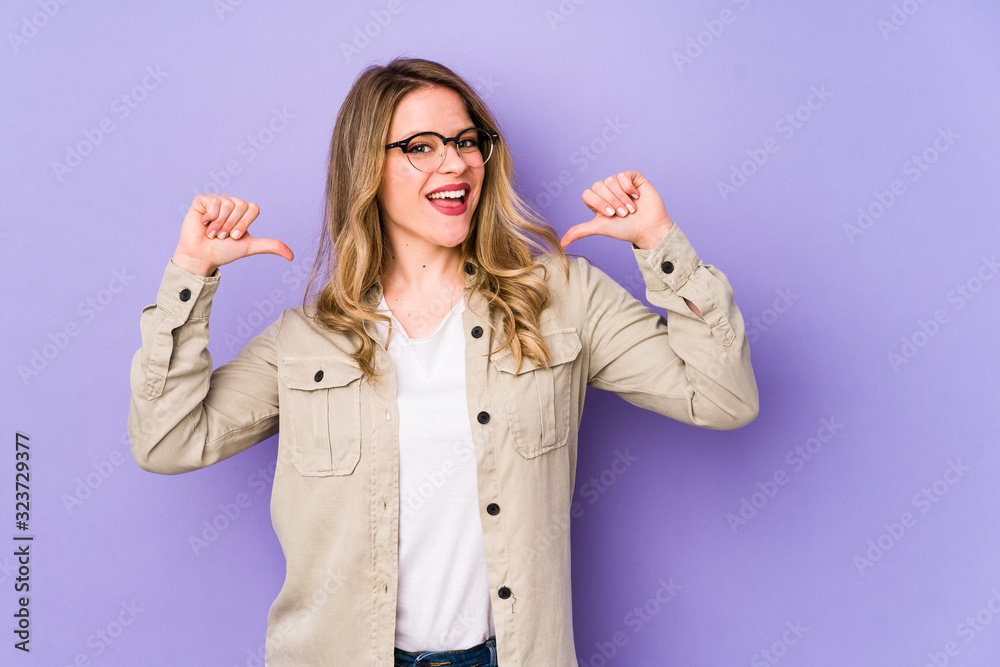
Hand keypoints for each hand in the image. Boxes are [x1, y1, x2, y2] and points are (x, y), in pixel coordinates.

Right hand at [172, 194, 293, 275]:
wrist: (203, 256)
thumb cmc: (224, 251)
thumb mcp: (250, 247)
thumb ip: (270, 246)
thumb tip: (292, 256)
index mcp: (243, 211)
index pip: (253, 208)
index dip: (245, 224)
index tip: (236, 236)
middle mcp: (231, 203)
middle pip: (241, 205)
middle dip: (232, 225)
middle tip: (223, 235)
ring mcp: (216, 200)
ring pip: (227, 204)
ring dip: (220, 224)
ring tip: (213, 232)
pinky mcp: (202, 200)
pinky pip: (213, 202)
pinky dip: (210, 217)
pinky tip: (204, 224)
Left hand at [559, 171, 674, 249]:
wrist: (649, 228)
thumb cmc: (625, 229)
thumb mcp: (600, 228)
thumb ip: (580, 231)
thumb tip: (561, 243)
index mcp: (597, 201)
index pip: (587, 194)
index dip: (599, 203)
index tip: (610, 216)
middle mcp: (607, 191)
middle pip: (599, 186)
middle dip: (611, 202)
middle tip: (622, 214)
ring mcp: (619, 183)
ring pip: (611, 181)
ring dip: (621, 198)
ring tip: (631, 209)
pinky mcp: (632, 178)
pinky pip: (623, 175)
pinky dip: (629, 187)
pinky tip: (636, 196)